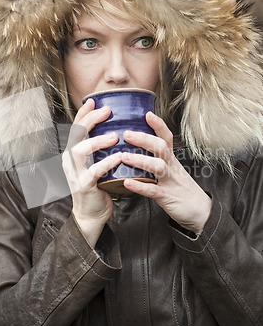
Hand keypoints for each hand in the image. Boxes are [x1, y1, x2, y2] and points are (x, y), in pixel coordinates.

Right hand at [62, 98, 121, 246]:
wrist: (91, 214)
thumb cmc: (98, 186)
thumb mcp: (95, 164)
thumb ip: (100, 149)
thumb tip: (117, 129)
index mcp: (73, 153)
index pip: (76, 128)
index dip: (84, 113)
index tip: (94, 101)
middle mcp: (70, 160)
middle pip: (76, 134)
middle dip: (90, 120)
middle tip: (107, 111)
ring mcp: (75, 173)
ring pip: (80, 151)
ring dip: (97, 141)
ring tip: (114, 136)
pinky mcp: (83, 186)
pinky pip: (93, 172)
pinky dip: (106, 163)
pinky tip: (118, 157)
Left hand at [121, 112, 211, 234]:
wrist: (202, 212)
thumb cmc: (182, 190)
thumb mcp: (172, 172)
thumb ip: (158, 161)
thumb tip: (138, 151)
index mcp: (172, 160)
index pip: (166, 138)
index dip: (158, 125)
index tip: (147, 114)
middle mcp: (172, 167)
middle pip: (161, 147)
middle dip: (144, 139)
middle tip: (126, 133)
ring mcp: (171, 181)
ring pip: (158, 166)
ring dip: (140, 160)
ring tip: (123, 157)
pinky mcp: (168, 197)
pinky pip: (153, 190)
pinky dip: (140, 186)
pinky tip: (127, 183)